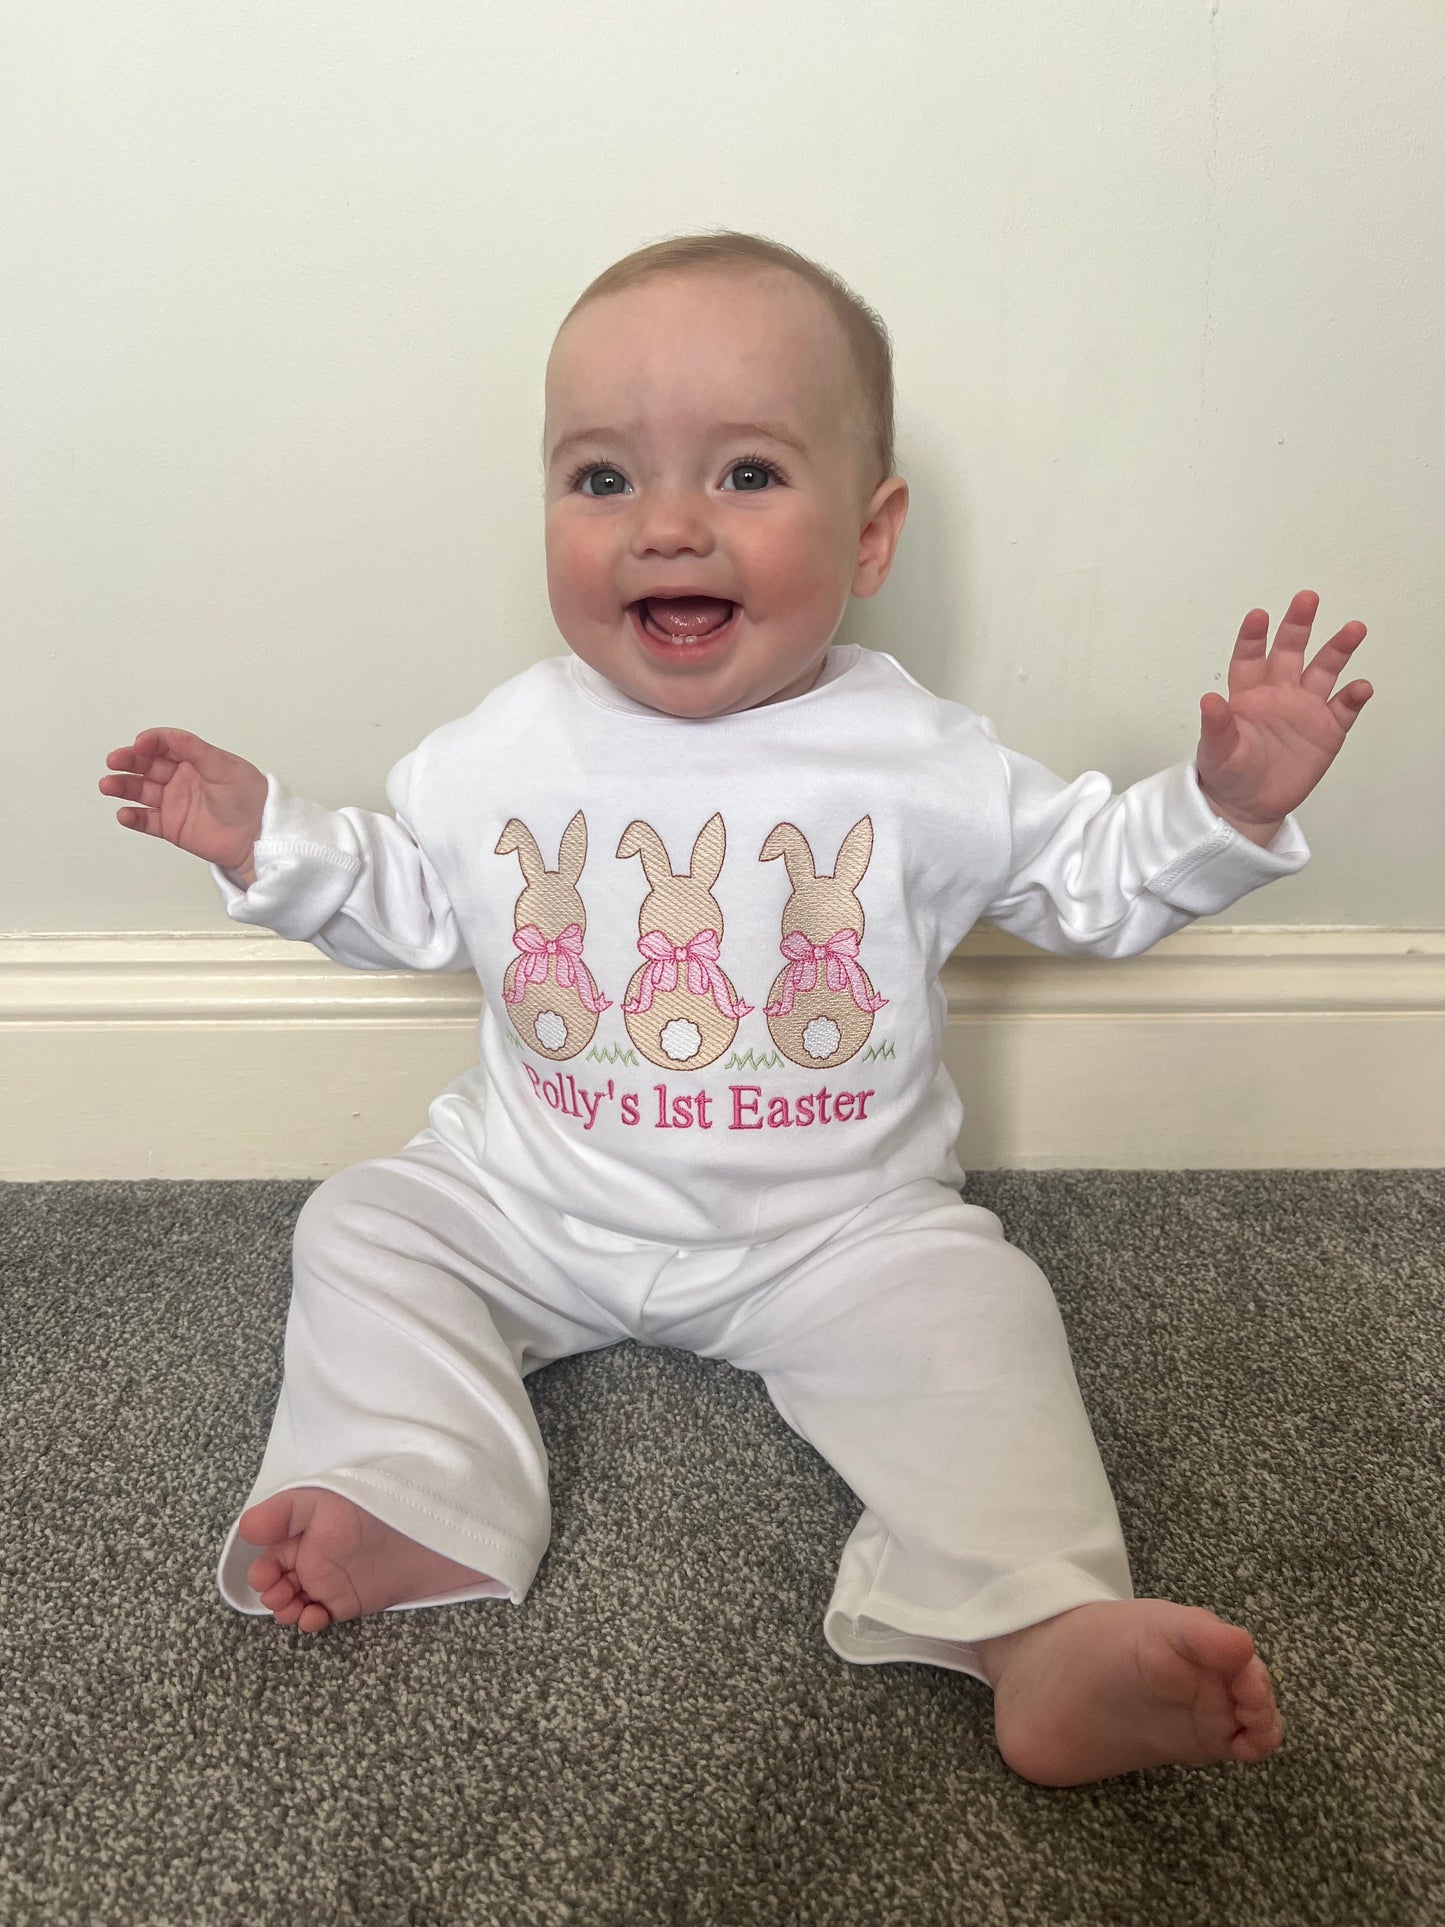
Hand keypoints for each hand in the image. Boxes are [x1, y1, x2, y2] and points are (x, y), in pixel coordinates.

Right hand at [99, 728, 267, 870]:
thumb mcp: (225, 767)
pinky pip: (146, 820)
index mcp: (195, 759)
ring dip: (123, 787)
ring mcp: (174, 802)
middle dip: (129, 761)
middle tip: (114, 761)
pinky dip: (133, 817)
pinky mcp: (171, 827)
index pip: (165, 745)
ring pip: (141, 791)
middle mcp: (181, 778)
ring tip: (108, 786)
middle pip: (147, 766)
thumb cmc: (249, 798)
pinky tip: (124, 814)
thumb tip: (165, 735)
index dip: (151, 742)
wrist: (259, 836)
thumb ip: (195, 750)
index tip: (139, 744)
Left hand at [1195, 590, 1371, 838]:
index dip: (1253, 637)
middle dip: (1298, 625)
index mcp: (1248, 694)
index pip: (1250, 659)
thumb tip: (1208, 699)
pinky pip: (1344, 708)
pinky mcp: (1327, 731)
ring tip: (1353, 628)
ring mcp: (1305, 710)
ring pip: (1324, 671)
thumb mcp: (1215, 752)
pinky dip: (1353, 697)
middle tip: (1307, 598)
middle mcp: (1279, 693)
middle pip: (1290, 652)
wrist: (1249, 806)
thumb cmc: (1226, 773)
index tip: (1258, 615)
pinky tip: (1361, 686)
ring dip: (1338, 650)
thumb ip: (1216, 726)